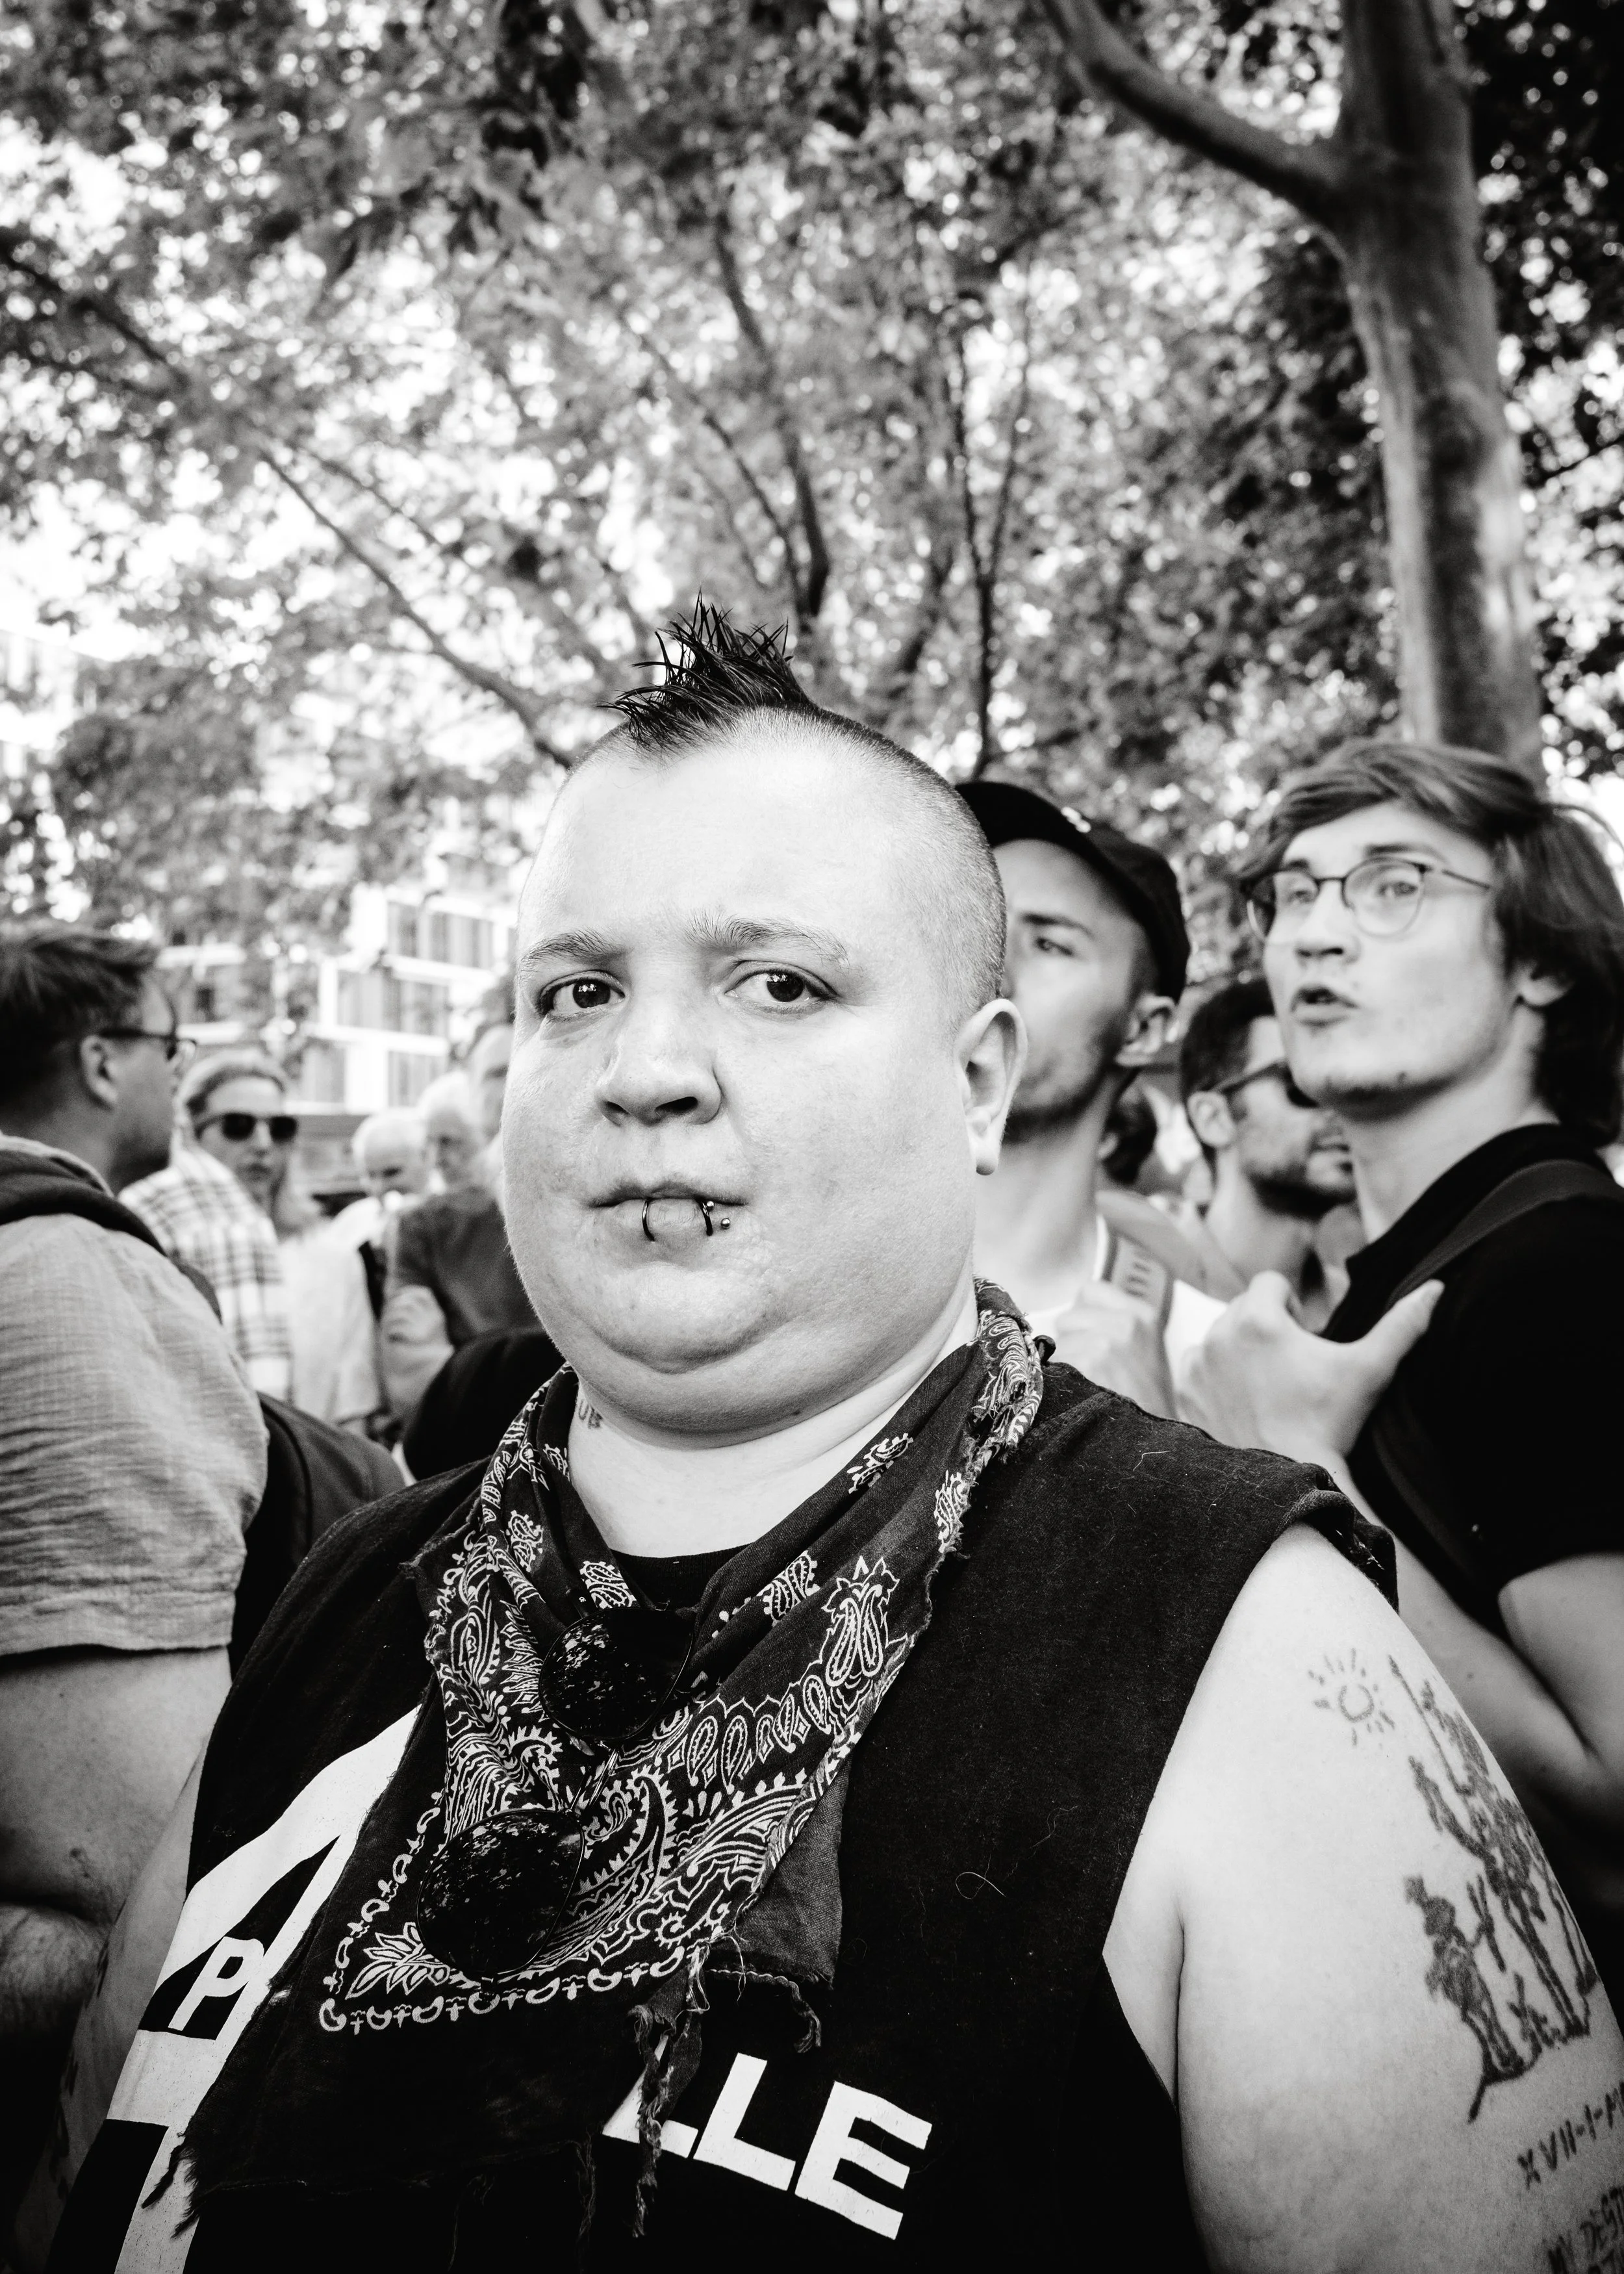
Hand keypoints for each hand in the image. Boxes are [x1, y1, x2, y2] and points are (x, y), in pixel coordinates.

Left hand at [1048, 1279, 1177, 1419]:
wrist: (1151, 1444)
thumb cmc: (1145, 1403)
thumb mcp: (1145, 1354)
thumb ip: (1116, 1326)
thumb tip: (1072, 1316)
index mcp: (1143, 1315)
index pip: (1090, 1291)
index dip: (1084, 1315)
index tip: (1090, 1335)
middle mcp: (1125, 1323)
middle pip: (1068, 1318)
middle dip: (1072, 1340)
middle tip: (1092, 1370)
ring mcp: (1104, 1343)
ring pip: (1056, 1343)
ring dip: (1063, 1364)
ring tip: (1088, 1386)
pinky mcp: (1083, 1365)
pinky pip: (1049, 1365)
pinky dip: (1055, 1381)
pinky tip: (1078, 1396)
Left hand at [1180, 1271, 1442, 1468]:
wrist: (1287, 1481)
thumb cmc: (1329, 1424)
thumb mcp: (1369, 1371)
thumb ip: (1401, 1326)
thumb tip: (1436, 1289)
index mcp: (1258, 1318)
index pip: (1270, 1282)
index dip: (1293, 1303)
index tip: (1306, 1335)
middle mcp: (1218, 1334)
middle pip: (1242, 1308)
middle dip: (1266, 1326)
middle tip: (1292, 1364)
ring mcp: (1196, 1365)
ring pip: (1218, 1336)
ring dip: (1239, 1349)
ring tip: (1268, 1384)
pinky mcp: (1185, 1394)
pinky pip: (1197, 1368)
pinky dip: (1215, 1377)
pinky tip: (1243, 1401)